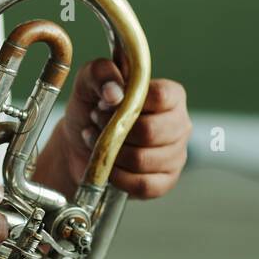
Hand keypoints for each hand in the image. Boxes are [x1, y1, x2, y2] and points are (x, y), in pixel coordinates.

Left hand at [38, 60, 190, 199]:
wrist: (79, 143)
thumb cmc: (92, 108)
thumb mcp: (88, 82)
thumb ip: (101, 73)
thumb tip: (115, 93)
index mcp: (171, 96)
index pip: (161, 97)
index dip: (130, 102)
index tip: (108, 103)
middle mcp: (179, 125)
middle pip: (151, 132)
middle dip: (116, 130)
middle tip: (98, 123)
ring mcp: (175, 156)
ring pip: (143, 160)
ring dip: (113, 153)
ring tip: (99, 142)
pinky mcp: (164, 182)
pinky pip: (143, 185)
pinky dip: (118, 177)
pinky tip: (108, 166)